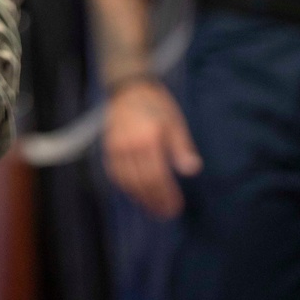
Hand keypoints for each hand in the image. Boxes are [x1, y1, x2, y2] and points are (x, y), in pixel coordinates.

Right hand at [103, 80, 201, 218]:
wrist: (129, 86)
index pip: (157, 176)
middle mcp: (129, 146)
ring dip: (140, 198)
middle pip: (142, 182)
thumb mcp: (175, 122)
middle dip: (155, 201)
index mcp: (149, 139)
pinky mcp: (108, 147)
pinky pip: (115, 174)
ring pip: (127, 181)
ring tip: (153, 208)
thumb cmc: (156, 104)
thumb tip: (191, 170)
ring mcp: (116, 147)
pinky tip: (136, 194)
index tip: (175, 207)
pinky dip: (125, 187)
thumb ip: (182, 147)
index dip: (166, 195)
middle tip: (166, 213)